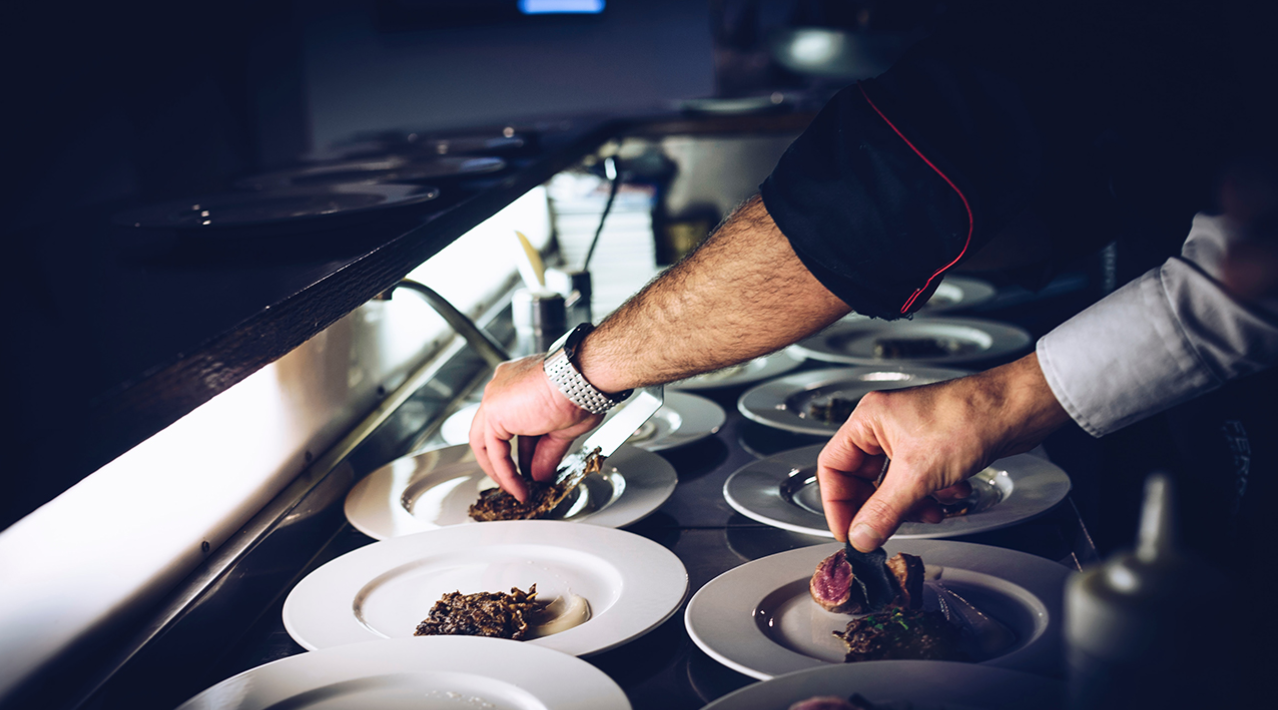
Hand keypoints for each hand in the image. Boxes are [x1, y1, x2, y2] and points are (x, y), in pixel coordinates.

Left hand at [468, 355, 602, 501]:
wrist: (581, 380)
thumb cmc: (582, 390)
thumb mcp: (563, 429)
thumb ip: (546, 452)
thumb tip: (541, 475)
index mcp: (519, 383)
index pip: (513, 423)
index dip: (523, 449)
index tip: (530, 468)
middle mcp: (502, 387)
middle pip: (494, 432)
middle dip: (504, 461)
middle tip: (517, 482)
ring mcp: (495, 397)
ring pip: (487, 442)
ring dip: (501, 471)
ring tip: (517, 490)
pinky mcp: (493, 411)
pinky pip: (494, 451)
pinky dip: (505, 472)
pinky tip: (518, 487)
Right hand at [817, 352, 1070, 550]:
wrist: (1017, 409)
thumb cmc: (969, 418)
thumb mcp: (918, 475)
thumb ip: (884, 511)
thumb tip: (860, 537)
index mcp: (868, 420)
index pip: (832, 466)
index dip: (836, 503)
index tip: (848, 532)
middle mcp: (885, 426)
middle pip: (863, 479)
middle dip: (880, 507)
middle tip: (887, 531)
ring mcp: (910, 436)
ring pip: (893, 484)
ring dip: (910, 505)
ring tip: (930, 512)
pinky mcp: (934, 447)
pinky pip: (918, 481)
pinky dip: (931, 495)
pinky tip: (951, 496)